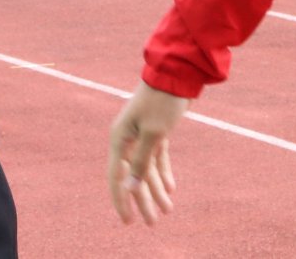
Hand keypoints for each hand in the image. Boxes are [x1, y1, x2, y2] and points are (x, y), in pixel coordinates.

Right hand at [107, 82, 189, 225]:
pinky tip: (170, 188)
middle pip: (134, 176)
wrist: (178, 71)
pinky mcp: (156, 130)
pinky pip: (157, 157)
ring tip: (167, 210)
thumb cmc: (163, 100)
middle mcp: (127, 138)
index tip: (128, 221)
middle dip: (144, 200)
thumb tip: (131, 186)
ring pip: (147, 168)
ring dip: (156, 189)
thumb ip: (141, 161)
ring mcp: (141, 133)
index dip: (122, 200)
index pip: (117, 177)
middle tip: (153, 222)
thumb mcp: (154, 133)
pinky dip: (163, 172)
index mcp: (120, 138)